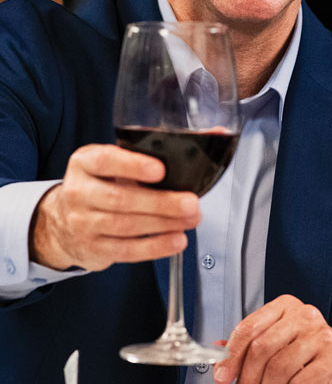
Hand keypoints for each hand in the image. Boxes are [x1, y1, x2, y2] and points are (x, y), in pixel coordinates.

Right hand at [29, 144, 199, 270]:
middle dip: (162, 203)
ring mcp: (82, 223)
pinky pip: (127, 250)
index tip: (160, 170)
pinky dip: (156, 246)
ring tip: (190, 220)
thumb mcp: (117, 161)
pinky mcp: (93, 248)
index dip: (133, 165)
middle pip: (121, 199)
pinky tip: (176, 240)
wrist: (64, 220)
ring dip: (164, 224)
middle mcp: (79, 191)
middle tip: (191, 203)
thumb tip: (215, 133)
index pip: (105, 161)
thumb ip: (157, 149)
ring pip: (126, 226)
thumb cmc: (103, 184)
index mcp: (86, 162)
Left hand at [213, 294, 331, 383]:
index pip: (250, 327)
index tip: (222, 377)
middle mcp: (306, 316)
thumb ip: (247, 351)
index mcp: (286, 308)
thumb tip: (216, 352)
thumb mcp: (276, 356)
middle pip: (261, 349)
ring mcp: (323, 336)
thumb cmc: (310, 367)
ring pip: (278, 369)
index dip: (231, 356)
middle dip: (247, 383)